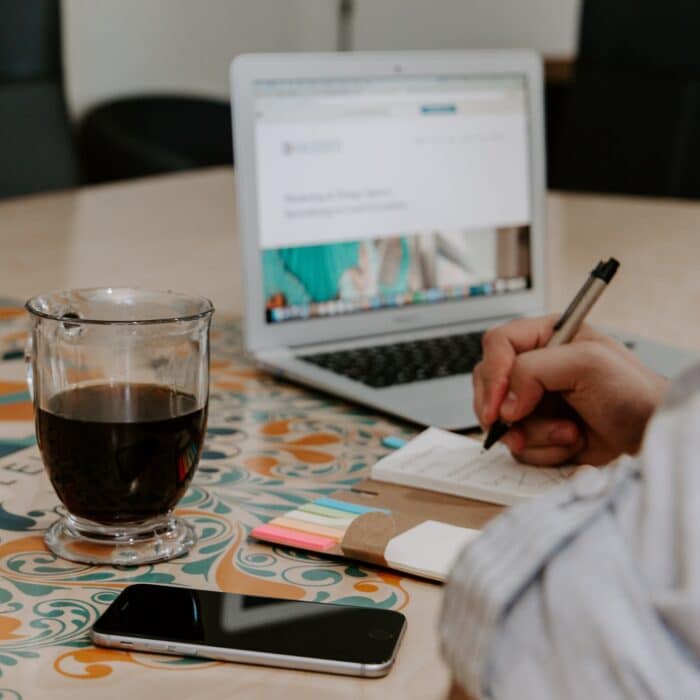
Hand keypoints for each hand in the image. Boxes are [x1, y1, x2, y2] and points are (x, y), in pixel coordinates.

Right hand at [473, 315, 667, 464]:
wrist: (650, 435)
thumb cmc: (632, 392)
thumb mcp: (587, 363)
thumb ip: (535, 371)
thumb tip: (505, 403)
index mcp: (545, 336)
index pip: (498, 344)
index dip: (494, 372)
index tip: (501, 403)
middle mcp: (534, 367)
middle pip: (488, 382)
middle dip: (504, 410)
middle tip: (517, 426)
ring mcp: (532, 401)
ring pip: (500, 419)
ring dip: (532, 434)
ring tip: (569, 433)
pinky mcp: (536, 431)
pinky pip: (517, 445)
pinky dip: (542, 451)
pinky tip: (569, 442)